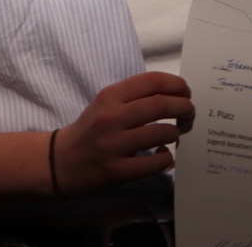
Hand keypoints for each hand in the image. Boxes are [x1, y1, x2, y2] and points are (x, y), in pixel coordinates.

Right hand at [52, 72, 194, 196]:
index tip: (185, 91)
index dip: (176, 84)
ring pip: (161, 133)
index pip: (151, 81)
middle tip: (189, 112)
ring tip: (175, 134)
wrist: (61, 161)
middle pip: (161, 105)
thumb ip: (134, 96)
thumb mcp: (106, 104)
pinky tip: (163, 155)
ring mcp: (113, 145)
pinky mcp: (117, 171)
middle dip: (183, 107)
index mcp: (110, 96)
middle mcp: (111, 117)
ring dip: (175, 133)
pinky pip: (155, 163)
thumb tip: (173, 93)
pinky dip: (166, 158)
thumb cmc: (90, 129)